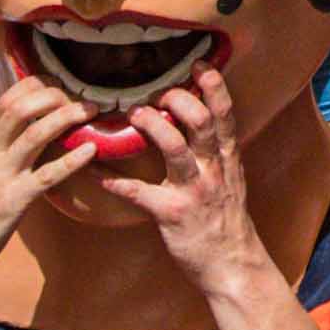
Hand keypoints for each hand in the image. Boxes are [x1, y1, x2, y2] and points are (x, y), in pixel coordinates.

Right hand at [0, 76, 98, 281]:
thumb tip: (24, 133)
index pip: (6, 99)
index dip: (35, 86)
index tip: (61, 87)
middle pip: (19, 107)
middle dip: (52, 95)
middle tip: (79, 100)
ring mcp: (1, 176)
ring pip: (34, 134)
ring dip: (65, 117)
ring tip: (90, 112)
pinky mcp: (13, 201)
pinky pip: (47, 175)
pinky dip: (72, 160)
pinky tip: (91, 150)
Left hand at [96, 66, 265, 298]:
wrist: (233, 265)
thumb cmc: (226, 221)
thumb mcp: (230, 180)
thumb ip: (214, 153)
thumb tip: (194, 123)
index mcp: (226, 159)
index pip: (225, 114)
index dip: (213, 86)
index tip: (198, 64)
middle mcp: (213, 169)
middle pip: (201, 122)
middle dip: (179, 100)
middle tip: (158, 93)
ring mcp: (194, 191)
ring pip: (176, 149)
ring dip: (153, 128)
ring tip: (134, 114)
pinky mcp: (173, 214)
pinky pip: (140, 193)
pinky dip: (116, 182)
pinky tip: (96, 173)